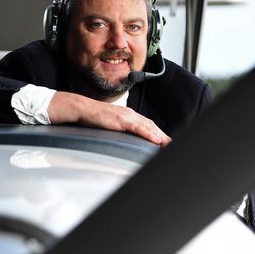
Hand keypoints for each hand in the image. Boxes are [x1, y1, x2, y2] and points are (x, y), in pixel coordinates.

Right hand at [47, 92, 171, 146]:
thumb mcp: (108, 122)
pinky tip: (157, 140)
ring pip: (149, 127)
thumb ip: (117, 127)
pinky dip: (149, 134)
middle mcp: (130, 114)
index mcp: (127, 115)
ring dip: (160, 136)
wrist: (82, 109)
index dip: (157, 132)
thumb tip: (122, 135)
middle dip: (163, 135)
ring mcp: (127, 117)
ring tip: (169, 144)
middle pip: (151, 126)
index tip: (164, 140)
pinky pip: (139, 128)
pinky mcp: (122, 121)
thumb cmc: (92, 117)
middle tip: (172, 144)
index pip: (146, 124)